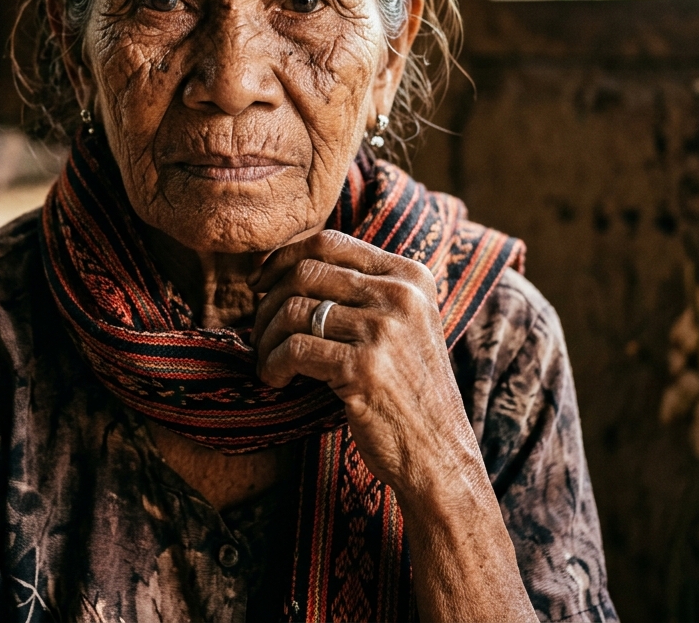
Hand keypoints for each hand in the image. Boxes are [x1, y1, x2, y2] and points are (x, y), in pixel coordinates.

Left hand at [251, 229, 481, 499]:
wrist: (439, 456)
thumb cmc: (406, 389)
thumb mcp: (402, 323)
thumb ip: (363, 289)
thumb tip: (288, 263)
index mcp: (410, 275)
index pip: (330, 242)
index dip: (284, 257)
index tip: (261, 283)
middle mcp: (400, 295)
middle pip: (305, 272)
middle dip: (269, 300)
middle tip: (259, 330)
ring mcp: (384, 330)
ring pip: (294, 309)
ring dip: (266, 337)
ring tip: (266, 359)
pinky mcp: (364, 368)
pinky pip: (295, 349)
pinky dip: (273, 363)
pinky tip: (275, 379)